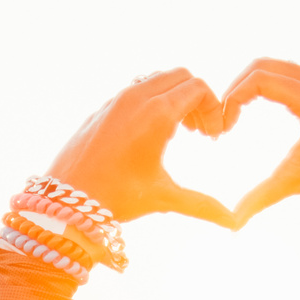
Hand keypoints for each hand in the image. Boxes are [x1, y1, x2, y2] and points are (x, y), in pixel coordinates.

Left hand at [44, 69, 234, 227]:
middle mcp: (136, 97)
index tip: (212, 137)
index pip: (198, 87)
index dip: (213, 108)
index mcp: (157, 113)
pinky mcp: (101, 108)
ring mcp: (115, 100)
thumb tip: (233, 223)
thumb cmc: (114, 199)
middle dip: (196, 98)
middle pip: (180, 76)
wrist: (65, 201)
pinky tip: (150, 133)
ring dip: (173, 96)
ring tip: (177, 130)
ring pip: (156, 79)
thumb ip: (202, 205)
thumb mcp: (162, 198)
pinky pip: (134, 89)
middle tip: (199, 131)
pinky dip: (150, 100)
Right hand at [220, 60, 299, 221]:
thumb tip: (230, 222)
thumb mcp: (297, 182)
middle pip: (262, 66)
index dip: (233, 97)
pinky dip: (265, 84)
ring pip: (273, 67)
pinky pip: (286, 72)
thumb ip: (260, 197)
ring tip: (234, 114)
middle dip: (236, 89)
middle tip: (223, 119)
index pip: (260, 79)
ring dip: (250, 85)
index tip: (224, 125)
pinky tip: (254, 107)